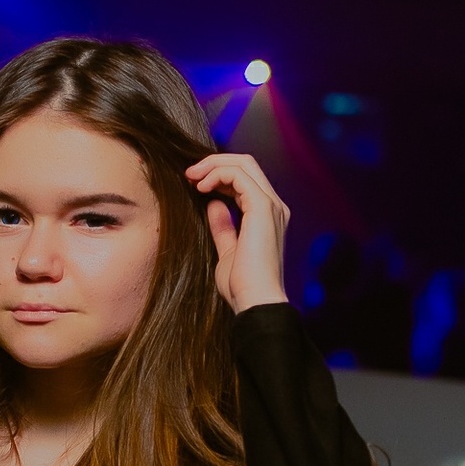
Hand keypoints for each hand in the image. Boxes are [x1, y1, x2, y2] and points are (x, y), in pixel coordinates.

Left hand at [185, 153, 289, 313]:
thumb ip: (223, 227)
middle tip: (189, 174)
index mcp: (268, 217)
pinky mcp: (263, 208)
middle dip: (214, 163)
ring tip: (191, 177)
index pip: (246, 180)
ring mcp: (271, 205)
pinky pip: (239, 175)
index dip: (219, 175)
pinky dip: (217, 174)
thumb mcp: (227, 252)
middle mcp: (274, 207)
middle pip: (246, 164)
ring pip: (243, 164)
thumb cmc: (242, 286)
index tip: (194, 184)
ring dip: (213, 165)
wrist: (255, 302)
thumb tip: (213, 205)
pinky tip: (201, 188)